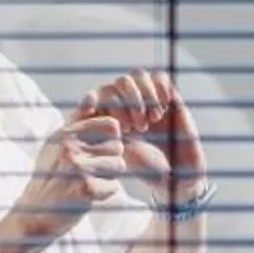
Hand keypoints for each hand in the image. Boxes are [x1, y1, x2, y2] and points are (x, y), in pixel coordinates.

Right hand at [12, 111, 127, 237]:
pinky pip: (115, 186)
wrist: (35, 212)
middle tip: (89, 171)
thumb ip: (78, 119)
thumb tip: (94, 95)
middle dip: (109, 160)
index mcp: (66, 133)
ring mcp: (77, 168)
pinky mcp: (86, 190)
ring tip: (87, 181)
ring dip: (108, 176)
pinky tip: (86, 195)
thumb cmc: (51, 174)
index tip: (99, 150)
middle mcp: (70, 147)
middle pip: (118, 146)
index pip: (112, 126)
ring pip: (119, 165)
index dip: (111, 139)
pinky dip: (105, 193)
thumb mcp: (58, 142)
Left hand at [76, 70, 203, 201]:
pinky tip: (160, 114)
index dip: (100, 100)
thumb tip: (76, 126)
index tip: (102, 119)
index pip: (101, 92)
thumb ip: (98, 140)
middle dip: (125, 102)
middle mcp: (131, 102)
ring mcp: (151, 98)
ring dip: (142, 97)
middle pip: (119, 81)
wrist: (177, 177)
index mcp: (115, 113)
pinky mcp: (171, 98)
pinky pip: (160, 78)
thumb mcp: (115, 157)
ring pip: (138, 75)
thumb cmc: (146, 170)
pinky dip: (158, 92)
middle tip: (134, 128)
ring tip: (148, 122)